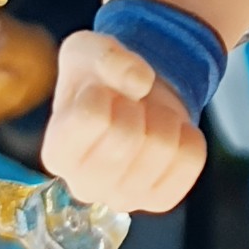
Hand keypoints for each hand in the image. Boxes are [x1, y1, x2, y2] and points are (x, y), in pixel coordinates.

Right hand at [42, 31, 205, 212]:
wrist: (136, 100)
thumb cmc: (102, 80)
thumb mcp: (89, 49)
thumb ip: (105, 55)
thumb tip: (139, 82)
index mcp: (57, 151)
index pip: (90, 117)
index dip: (107, 91)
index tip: (104, 93)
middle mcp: (83, 185)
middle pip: (128, 137)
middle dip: (138, 106)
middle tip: (131, 105)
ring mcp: (123, 198)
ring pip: (164, 148)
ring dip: (166, 118)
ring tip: (149, 117)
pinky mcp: (159, 200)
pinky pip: (191, 159)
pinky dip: (189, 136)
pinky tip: (169, 134)